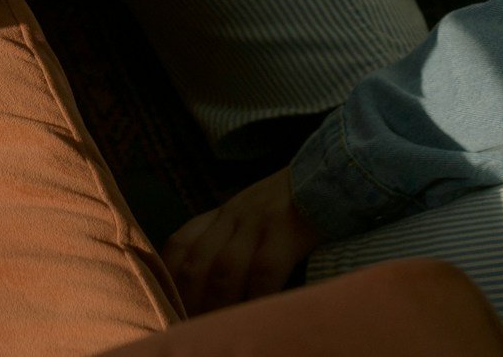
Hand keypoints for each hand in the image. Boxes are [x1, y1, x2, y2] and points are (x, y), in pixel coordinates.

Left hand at [161, 167, 323, 316]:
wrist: (333, 170)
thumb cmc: (293, 204)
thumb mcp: (252, 214)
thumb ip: (229, 239)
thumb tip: (210, 287)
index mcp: (221, 214)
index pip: (179, 246)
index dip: (169, 280)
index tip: (171, 307)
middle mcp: (232, 216)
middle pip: (196, 264)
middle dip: (189, 302)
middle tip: (191, 329)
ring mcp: (258, 222)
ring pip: (224, 270)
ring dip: (217, 306)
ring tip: (218, 331)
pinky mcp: (286, 230)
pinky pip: (265, 270)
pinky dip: (256, 298)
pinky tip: (256, 315)